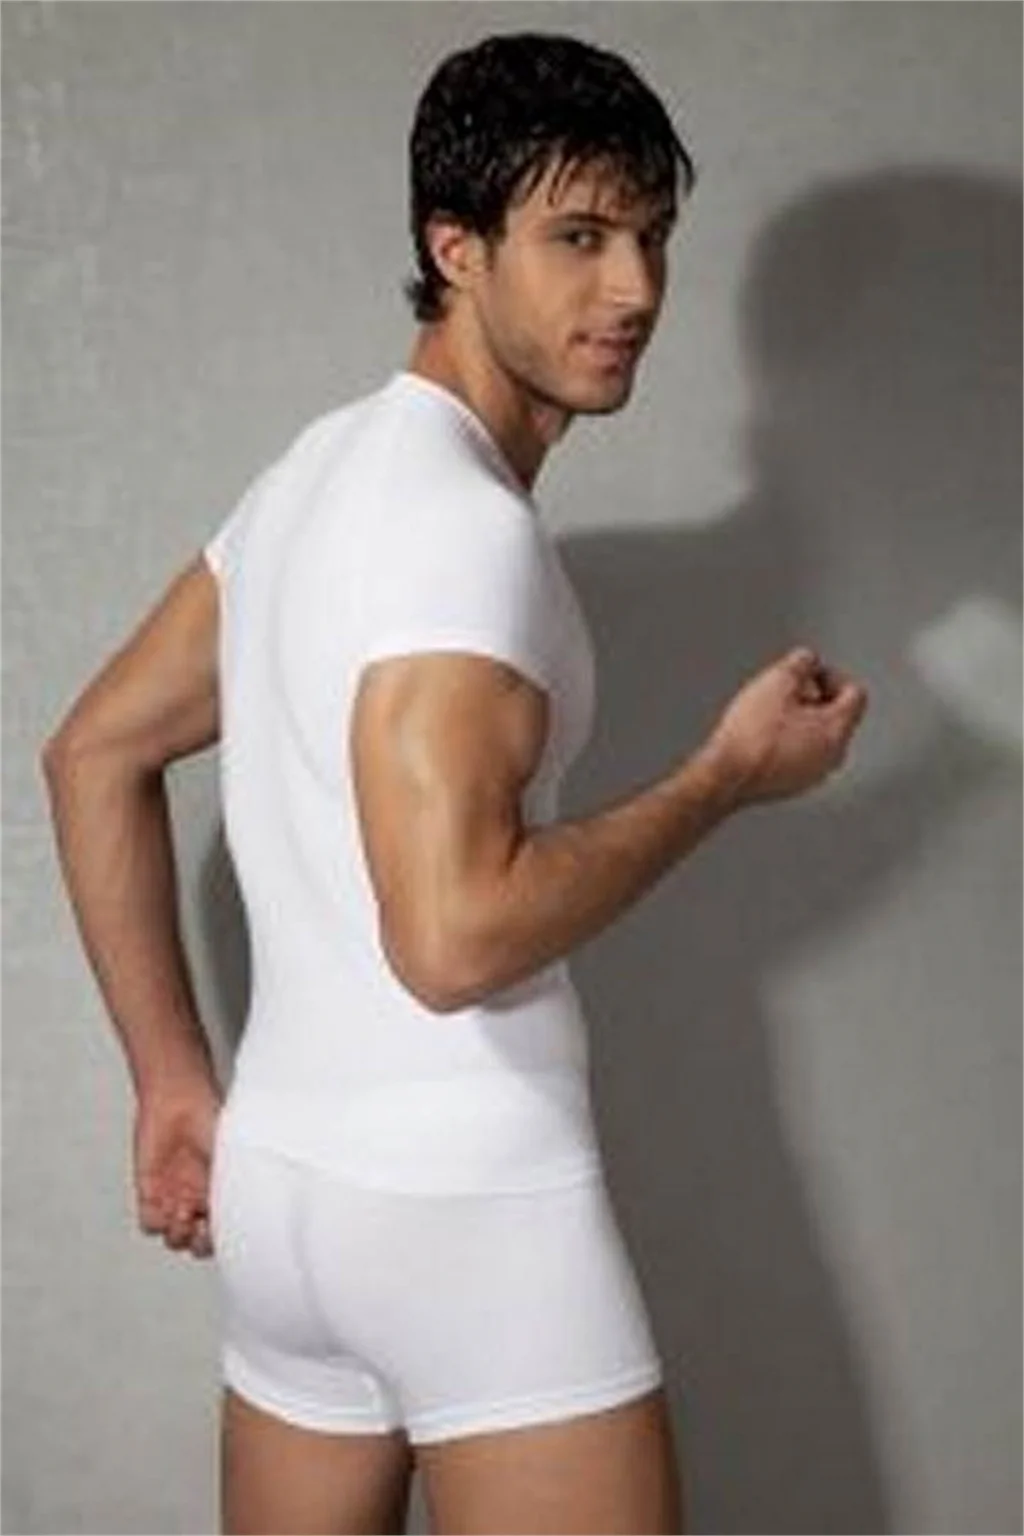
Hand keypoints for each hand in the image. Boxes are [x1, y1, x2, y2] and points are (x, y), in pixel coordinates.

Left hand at [133, 1069, 221, 1259]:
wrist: (176, 1099)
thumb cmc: (208, 1118)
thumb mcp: (232, 1155)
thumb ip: (238, 1185)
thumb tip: (253, 1210)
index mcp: (221, 1194)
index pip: (224, 1231)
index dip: (225, 1239)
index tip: (224, 1231)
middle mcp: (199, 1200)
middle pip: (199, 1244)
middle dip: (201, 1243)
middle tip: (202, 1226)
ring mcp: (174, 1198)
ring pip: (175, 1239)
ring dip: (179, 1234)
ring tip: (183, 1211)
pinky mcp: (150, 1192)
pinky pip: (150, 1223)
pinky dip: (157, 1221)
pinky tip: (166, 1206)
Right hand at [707, 646, 869, 805]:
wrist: (726, 776)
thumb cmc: (752, 736)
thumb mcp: (777, 681)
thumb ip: (800, 661)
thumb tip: (806, 660)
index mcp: (837, 729)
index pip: (855, 693)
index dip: (831, 676)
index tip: (808, 673)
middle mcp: (833, 756)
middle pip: (837, 716)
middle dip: (814, 698)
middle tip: (786, 692)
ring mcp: (814, 775)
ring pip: (819, 738)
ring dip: (800, 721)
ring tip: (770, 715)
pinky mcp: (793, 786)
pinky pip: (801, 757)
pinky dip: (789, 744)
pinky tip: (762, 738)